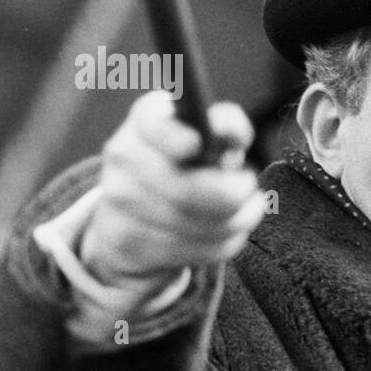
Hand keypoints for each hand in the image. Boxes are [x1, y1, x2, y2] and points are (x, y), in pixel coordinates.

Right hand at [79, 92, 265, 289]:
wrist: (133, 212)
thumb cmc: (186, 164)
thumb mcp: (208, 137)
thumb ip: (226, 126)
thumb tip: (233, 134)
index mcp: (146, 120)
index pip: (158, 128)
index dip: (177, 139)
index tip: (197, 145)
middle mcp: (123, 155)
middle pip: (187, 190)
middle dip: (235, 196)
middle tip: (252, 191)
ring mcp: (118, 200)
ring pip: (196, 225)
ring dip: (237, 222)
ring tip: (248, 212)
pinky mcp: (125, 241)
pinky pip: (192, 250)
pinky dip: (225, 244)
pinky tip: (230, 233)